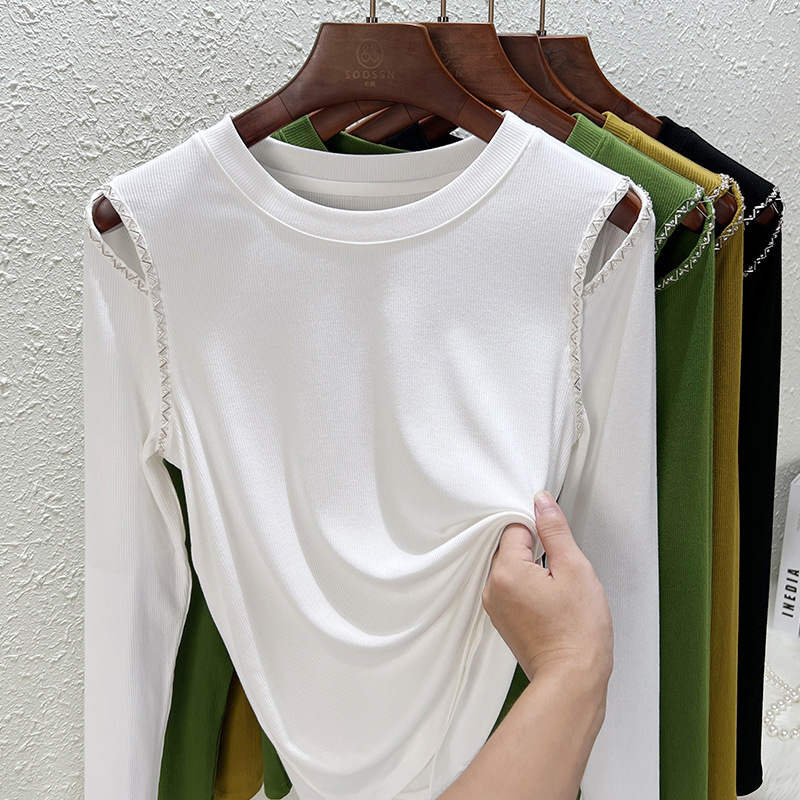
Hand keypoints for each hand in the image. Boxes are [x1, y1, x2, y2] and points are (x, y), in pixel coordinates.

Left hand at [481, 491, 613, 684]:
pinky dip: (528, 585)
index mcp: (505, 572)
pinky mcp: (503, 619)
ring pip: (510, 567)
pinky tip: (550, 599)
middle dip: (535, 548)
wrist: (573, 680)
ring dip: (532, 567)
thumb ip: (555, 531)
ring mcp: (495, 606)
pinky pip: (510, 587)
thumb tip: (542, 503)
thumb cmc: (578, 633)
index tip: (557, 540)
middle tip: (560, 566)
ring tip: (557, 586)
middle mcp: (492, 588)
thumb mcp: (575, 569)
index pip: (515, 527)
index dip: (540, 529)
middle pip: (509, 546)